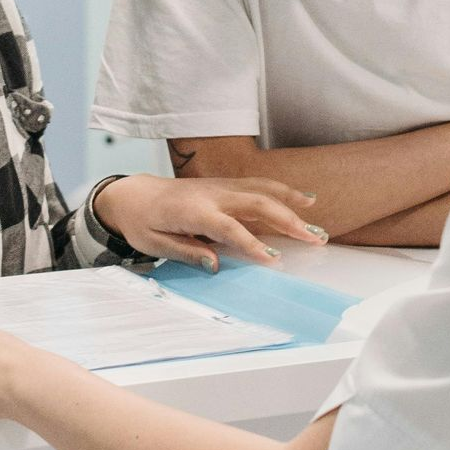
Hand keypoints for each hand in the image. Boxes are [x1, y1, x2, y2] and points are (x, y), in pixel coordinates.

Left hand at [93, 175, 327, 270]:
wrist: (133, 195)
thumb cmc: (142, 223)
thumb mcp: (155, 244)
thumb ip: (187, 252)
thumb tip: (215, 265)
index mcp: (192, 211)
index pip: (229, 228)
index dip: (252, 244)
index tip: (273, 259)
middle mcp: (211, 194)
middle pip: (256, 203)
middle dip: (287, 221)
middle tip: (313, 239)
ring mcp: (220, 186)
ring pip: (263, 190)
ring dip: (292, 203)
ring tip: (316, 220)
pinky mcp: (225, 185)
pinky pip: (259, 185)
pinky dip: (283, 192)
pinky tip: (304, 200)